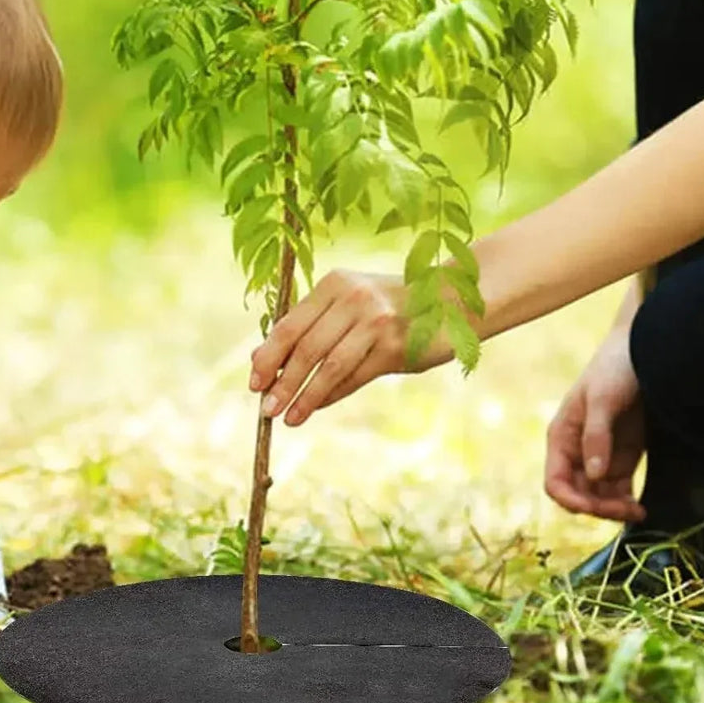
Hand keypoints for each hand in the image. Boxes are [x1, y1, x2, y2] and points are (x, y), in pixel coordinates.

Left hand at [248, 269, 441, 426]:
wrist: (450, 302)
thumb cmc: (387, 307)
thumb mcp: (345, 306)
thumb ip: (306, 328)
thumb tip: (258, 359)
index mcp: (334, 284)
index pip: (290, 324)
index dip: (269, 357)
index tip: (254, 383)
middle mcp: (354, 298)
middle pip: (306, 347)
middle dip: (283, 382)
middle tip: (266, 409)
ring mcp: (377, 321)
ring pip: (330, 366)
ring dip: (305, 395)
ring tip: (288, 418)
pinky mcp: (397, 346)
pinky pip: (355, 376)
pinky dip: (332, 395)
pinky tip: (315, 408)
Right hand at [544, 325, 646, 522]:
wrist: (646, 349)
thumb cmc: (614, 368)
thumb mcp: (603, 399)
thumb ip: (596, 436)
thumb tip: (593, 475)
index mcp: (562, 438)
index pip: (555, 482)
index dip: (571, 499)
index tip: (594, 507)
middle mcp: (577, 452)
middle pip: (578, 494)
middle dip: (598, 507)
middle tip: (627, 511)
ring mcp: (600, 456)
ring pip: (599, 496)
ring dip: (614, 509)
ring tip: (638, 512)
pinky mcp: (624, 458)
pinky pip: (619, 490)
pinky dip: (627, 502)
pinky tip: (641, 507)